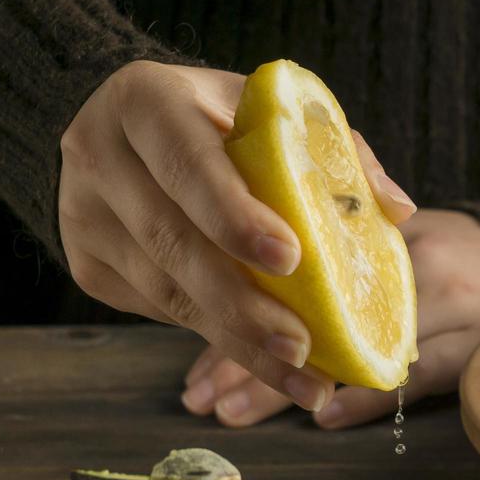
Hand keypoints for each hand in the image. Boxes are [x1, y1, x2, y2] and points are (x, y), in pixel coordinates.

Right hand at [58, 60, 342, 412]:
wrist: (142, 131)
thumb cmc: (230, 120)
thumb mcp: (280, 114)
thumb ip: (338, 153)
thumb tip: (397, 212)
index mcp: (145, 100)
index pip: (188, 163)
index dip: (235, 214)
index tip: (290, 259)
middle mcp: (99, 156)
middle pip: (172, 241)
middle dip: (243, 303)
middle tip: (302, 346)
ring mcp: (83, 214)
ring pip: (165, 290)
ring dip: (238, 342)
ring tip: (302, 379)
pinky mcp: (88, 264)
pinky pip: (158, 311)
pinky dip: (216, 338)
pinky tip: (267, 362)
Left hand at [181, 206, 479, 427]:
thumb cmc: (451, 248)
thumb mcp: (397, 228)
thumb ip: (338, 242)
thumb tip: (240, 279)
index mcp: (391, 227)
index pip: (306, 263)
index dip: (244, 300)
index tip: (199, 328)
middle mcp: (421, 267)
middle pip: (321, 312)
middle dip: (250, 354)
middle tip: (200, 396)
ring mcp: (454, 310)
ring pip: (356, 350)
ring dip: (289, 384)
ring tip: (232, 413)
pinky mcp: (478, 350)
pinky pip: (416, 379)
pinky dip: (367, 400)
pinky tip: (323, 416)